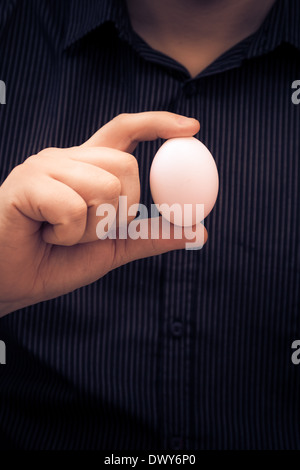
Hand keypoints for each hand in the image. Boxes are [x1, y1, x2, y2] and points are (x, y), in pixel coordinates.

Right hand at [0, 112, 206, 316]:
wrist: (12, 283)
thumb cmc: (56, 260)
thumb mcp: (114, 248)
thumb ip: (151, 234)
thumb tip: (199, 230)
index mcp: (87, 168)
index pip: (125, 130)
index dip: (158, 123)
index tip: (193, 129)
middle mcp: (66, 158)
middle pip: (125, 164)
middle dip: (123, 208)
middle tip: (94, 228)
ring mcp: (44, 166)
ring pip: (104, 186)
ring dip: (93, 227)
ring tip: (63, 234)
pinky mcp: (26, 182)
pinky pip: (73, 207)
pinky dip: (68, 234)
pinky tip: (46, 234)